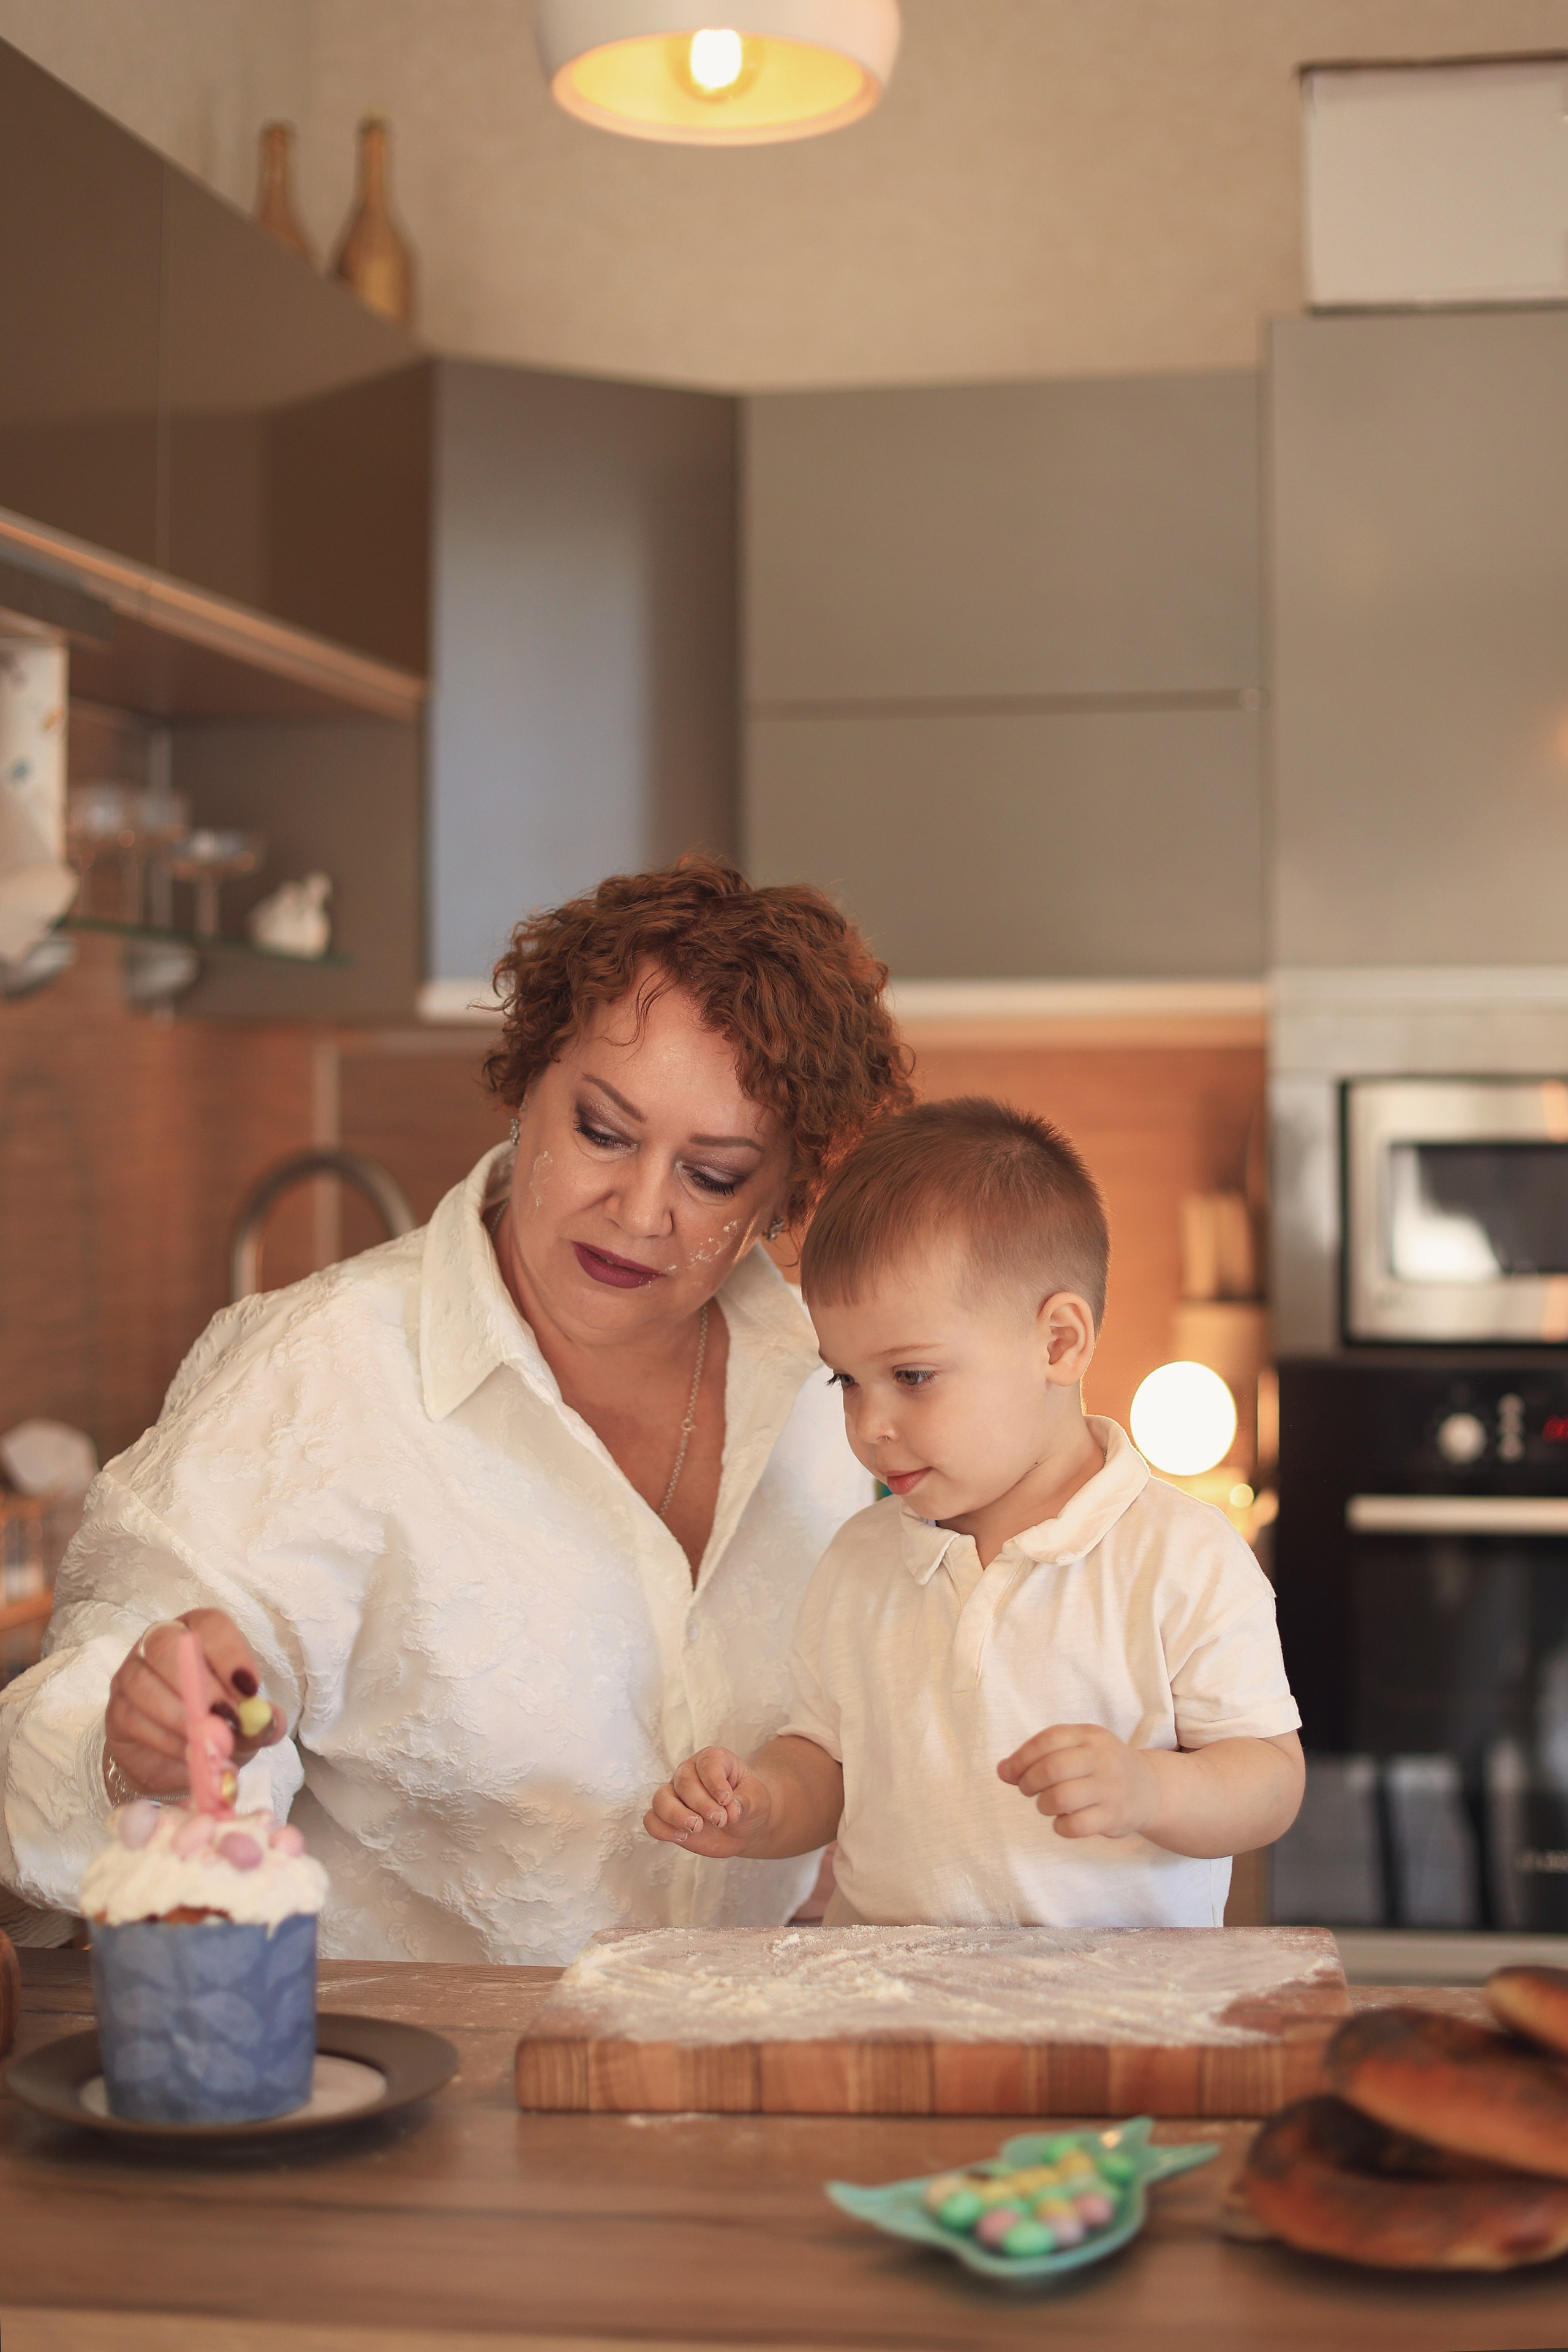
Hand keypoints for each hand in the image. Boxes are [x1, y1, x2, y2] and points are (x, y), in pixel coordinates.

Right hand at [104, 1609, 285, 1799]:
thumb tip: (268, 1722)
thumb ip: (262, 1722)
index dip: (229, 1654)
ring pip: (143, 1683)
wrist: (176, 1760)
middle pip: (165, 1644)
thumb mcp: (246, 1724)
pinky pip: (132, 1718)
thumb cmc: (216, 1725)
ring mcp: (131, 1674)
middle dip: (199, 1683)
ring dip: (180, 1716)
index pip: (210, 1625)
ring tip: (208, 1741)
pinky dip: (164, 1739)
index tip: (250, 1688)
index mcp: (199, 1632)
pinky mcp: (115, 1710)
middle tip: (226, 1717)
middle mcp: (159, 1643)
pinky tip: (187, 1752)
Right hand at [643, 1746, 773, 1857]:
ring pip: (661, 1799)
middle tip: (720, 1820)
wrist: (744, 1826)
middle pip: (684, 1783)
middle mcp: (689, 1772)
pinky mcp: (668, 1818)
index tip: (727, 1800)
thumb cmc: (749, 1804)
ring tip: (696, 1827)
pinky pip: (652, 1820)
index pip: (707, 1763)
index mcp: (713, 1760)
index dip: (715, 1782)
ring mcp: (676, 1795)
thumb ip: (746, 1802)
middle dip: (702, 1804)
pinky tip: (682, 1837)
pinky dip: (662, 1830)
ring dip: (676, 1815)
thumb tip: (732, 1809)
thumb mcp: (758, 1800)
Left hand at [997, 1722, 1157, 1840]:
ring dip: (1043, 1804)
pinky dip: (1060, 1826)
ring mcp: (1111, 1788)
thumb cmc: (1099, 1766)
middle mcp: (1103, 1758)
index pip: (1049, 1739)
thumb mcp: (1078, 1748)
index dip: (1021, 1757)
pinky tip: (1062, 1821)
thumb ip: (1041, 1754)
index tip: (1008, 1772)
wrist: (1148, 1788)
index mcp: (1090, 1735)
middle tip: (1027, 1790)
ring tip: (1046, 1805)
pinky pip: (1076, 1826)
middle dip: (1029, 1782)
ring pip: (1061, 1798)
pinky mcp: (1115, 1816)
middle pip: (1052, 1769)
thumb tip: (1003, 1770)